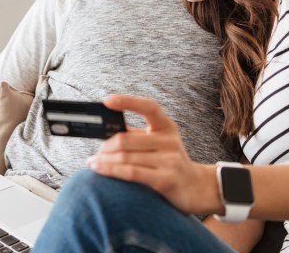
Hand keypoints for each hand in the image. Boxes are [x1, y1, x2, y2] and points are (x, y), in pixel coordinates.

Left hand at [86, 95, 211, 213]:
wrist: (195, 188)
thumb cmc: (168, 162)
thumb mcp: (158, 143)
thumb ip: (136, 135)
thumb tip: (105, 131)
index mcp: (167, 126)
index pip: (148, 107)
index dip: (127, 101)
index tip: (107, 101)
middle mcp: (170, 141)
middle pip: (126, 139)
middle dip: (106, 146)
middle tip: (96, 151)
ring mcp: (170, 160)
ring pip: (125, 157)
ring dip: (104, 160)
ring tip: (93, 162)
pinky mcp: (166, 179)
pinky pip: (131, 172)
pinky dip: (110, 170)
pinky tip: (99, 169)